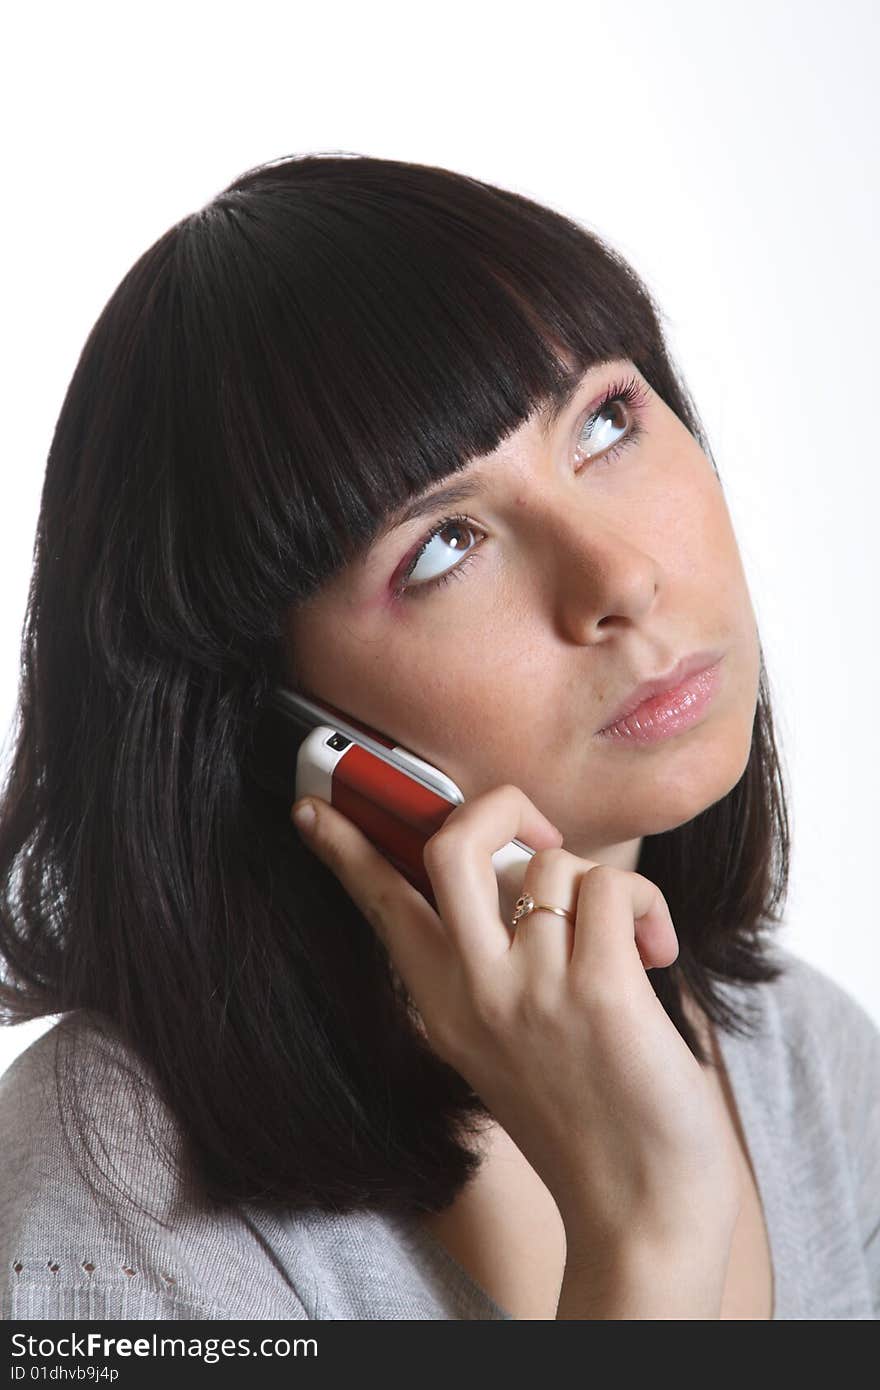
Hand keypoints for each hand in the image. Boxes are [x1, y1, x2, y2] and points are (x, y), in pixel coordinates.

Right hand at [290, 785, 740, 1250]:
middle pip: (451, 846)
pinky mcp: (600, 992)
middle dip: (497, 805)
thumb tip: (518, 868)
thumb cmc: (584, 1113)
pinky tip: (655, 953)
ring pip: (555, 862)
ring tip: (627, 941)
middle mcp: (476, 993)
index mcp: (444, 1004)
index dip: (346, 850)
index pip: (381, 906)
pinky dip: (644, 906)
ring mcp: (533, 991)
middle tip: (537, 830)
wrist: (641, 1210)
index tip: (314, 808)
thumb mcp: (502, 1041)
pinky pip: (612, 888)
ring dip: (603, 886)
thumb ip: (492, 961)